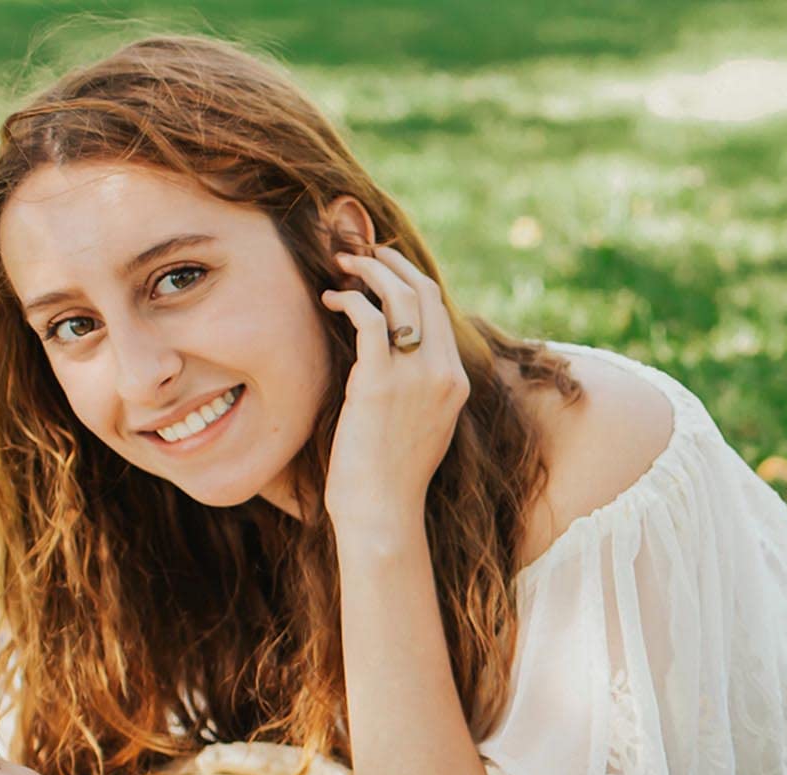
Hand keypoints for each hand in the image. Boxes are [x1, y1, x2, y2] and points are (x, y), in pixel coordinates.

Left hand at [319, 246, 469, 537]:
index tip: (382, 268)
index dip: (409, 279)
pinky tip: (331, 300)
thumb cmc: (391, 476)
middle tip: (360, 252)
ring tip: (341, 265)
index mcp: (455, 382)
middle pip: (425, 292)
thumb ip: (421, 389)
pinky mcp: (380, 383)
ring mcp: (415, 377)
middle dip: (391, 263)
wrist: (383, 511)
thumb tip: (396, 359)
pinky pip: (370, 319)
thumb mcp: (422, 427)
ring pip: (400, 296)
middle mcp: (442, 374)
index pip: (439, 311)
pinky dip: (350, 299)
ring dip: (369, 271)